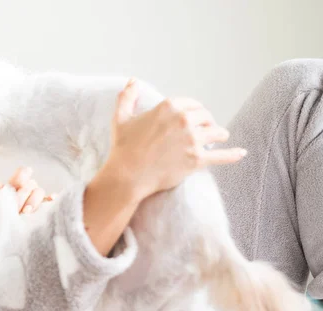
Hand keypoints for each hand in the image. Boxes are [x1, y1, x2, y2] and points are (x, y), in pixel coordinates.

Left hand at [0, 167, 55, 213]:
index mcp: (14, 184)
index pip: (23, 173)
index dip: (22, 176)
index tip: (18, 186)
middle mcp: (26, 188)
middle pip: (31, 184)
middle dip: (24, 195)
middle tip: (17, 207)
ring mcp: (33, 198)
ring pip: (39, 192)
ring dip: (33, 201)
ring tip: (26, 211)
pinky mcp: (38, 209)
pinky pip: (47, 201)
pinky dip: (50, 199)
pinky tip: (52, 198)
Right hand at [83, 79, 245, 254]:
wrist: (127, 175)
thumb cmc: (123, 148)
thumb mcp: (121, 118)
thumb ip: (127, 97)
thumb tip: (132, 81)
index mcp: (168, 107)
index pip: (192, 104)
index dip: (195, 110)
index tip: (195, 117)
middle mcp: (183, 120)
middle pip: (206, 117)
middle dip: (207, 122)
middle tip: (206, 129)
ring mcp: (192, 140)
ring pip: (217, 132)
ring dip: (219, 134)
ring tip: (220, 138)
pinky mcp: (197, 159)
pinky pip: (221, 155)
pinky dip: (233, 154)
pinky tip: (241, 153)